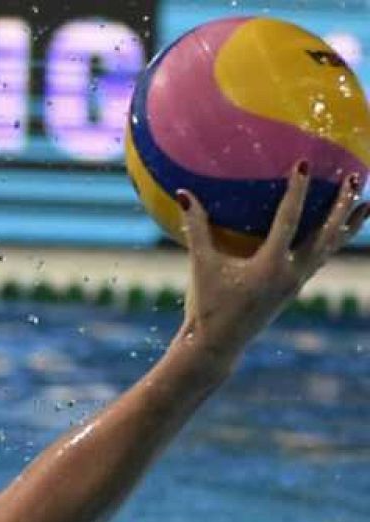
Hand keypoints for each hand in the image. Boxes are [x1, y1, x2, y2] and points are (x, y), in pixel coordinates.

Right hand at [179, 162, 366, 360]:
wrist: (219, 344)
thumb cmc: (206, 305)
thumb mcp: (201, 265)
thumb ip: (196, 228)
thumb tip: (182, 194)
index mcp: (270, 266)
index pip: (289, 220)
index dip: (296, 190)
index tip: (304, 164)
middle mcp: (291, 273)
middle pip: (326, 234)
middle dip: (341, 205)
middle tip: (355, 178)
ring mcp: (297, 282)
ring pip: (330, 247)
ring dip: (348, 224)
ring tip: (366, 202)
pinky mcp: (295, 288)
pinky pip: (322, 258)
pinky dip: (334, 240)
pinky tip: (338, 229)